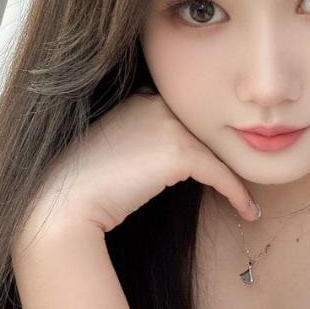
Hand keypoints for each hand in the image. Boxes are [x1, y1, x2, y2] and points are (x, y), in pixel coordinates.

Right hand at [14, 88, 260, 248]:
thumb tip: (174, 160)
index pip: (184, 114)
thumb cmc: (83, 189)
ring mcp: (167, 122)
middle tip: (242, 180)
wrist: (62, 206)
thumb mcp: (115, 151)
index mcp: (137, 98)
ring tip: (247, 197)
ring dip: (234, 176)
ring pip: (216, 150)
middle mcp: (154, 101)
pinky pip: (220, 172)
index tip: (223, 162)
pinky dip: (236, 193)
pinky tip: (247, 210)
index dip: (204, 138)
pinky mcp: (178, 150)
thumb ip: (145, 142)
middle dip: (226, 153)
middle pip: (205, 128)